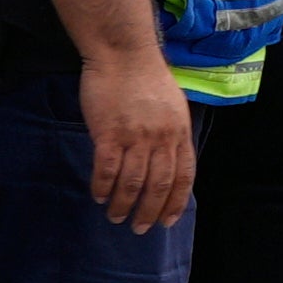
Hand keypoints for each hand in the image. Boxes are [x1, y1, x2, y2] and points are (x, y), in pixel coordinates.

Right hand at [84, 53, 196, 234]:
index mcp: (179, 133)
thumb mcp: (173, 106)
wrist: (123, 53)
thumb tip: (167, 162)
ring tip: (115, 216)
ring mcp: (136, 137)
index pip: (183, 177)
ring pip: (132, 183)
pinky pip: (107, 169)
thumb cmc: (146, 78)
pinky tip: (98, 195)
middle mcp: (161, 138)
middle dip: (149, 212)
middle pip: (159, 186)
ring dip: (123, 205)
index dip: (175, 203)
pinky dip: (103, 186)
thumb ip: (171, 134)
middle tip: (139, 228)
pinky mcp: (109, 133)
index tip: (167, 221)